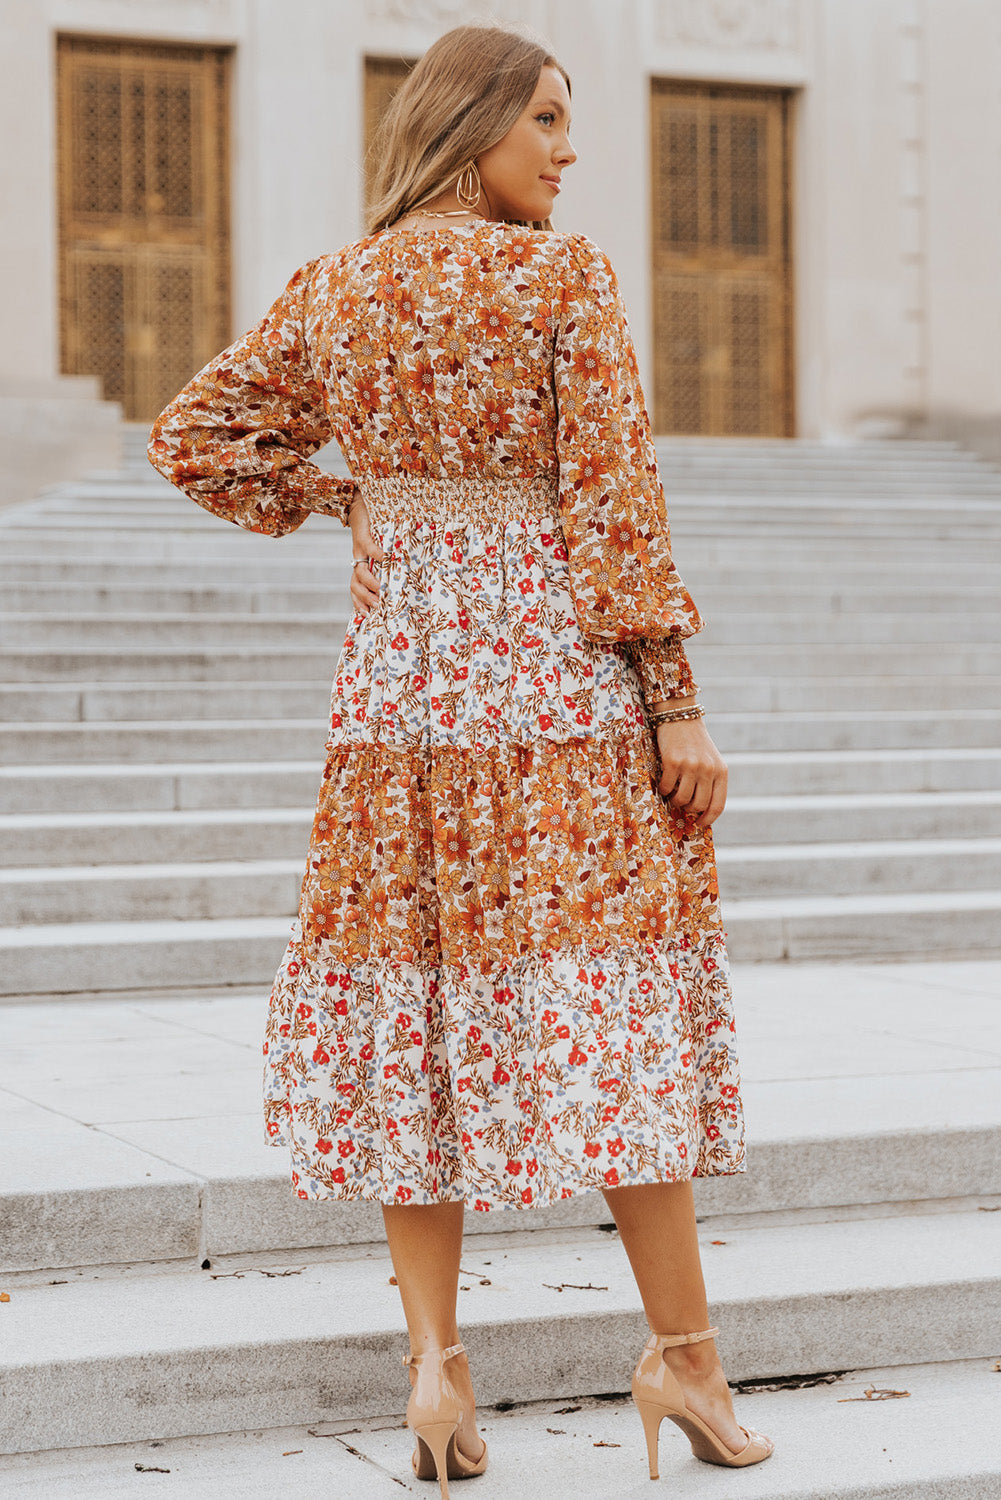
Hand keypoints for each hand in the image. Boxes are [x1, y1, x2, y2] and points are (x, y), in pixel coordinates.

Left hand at [348, 493, 387, 615]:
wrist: (360, 506)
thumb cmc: (374, 530)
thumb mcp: (379, 551)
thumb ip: (387, 566)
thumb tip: (405, 579)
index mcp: (360, 566)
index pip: (356, 589)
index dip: (358, 603)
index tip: (367, 617)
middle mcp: (357, 560)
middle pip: (355, 585)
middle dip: (365, 598)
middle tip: (378, 607)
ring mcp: (358, 549)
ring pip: (360, 571)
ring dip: (370, 582)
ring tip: (382, 589)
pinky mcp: (362, 536)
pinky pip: (369, 548)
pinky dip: (377, 554)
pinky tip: (387, 559)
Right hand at [655, 717, 727, 827]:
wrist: (680, 716)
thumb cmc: (695, 743)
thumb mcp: (710, 760)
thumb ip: (710, 782)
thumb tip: (701, 811)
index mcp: (721, 771)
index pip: (718, 805)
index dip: (708, 819)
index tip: (700, 824)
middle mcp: (708, 769)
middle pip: (698, 805)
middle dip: (688, 808)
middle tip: (682, 802)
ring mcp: (690, 766)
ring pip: (682, 799)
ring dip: (675, 800)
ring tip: (673, 792)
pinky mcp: (673, 762)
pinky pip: (666, 787)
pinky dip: (664, 788)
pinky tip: (665, 780)